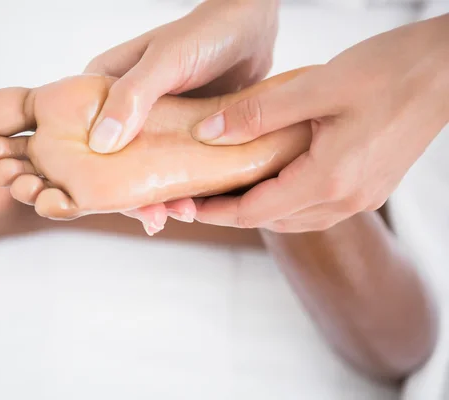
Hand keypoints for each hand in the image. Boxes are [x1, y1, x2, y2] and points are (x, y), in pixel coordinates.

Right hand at [85, 0, 278, 233]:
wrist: (250, 27)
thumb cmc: (205, 32)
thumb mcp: (166, 61)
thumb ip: (132, 96)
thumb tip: (100, 144)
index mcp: (104, 89)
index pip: (87, 141)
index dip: (93, 175)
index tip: (107, 203)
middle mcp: (123, 110)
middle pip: (116, 163)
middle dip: (132, 195)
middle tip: (154, 219)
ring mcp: (152, 125)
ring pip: (146, 171)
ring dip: (160, 196)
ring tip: (180, 214)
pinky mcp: (180, 135)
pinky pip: (174, 168)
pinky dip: (181, 187)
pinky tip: (194, 204)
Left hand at [192, 14, 448, 231]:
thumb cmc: (391, 70)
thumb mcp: (316, 86)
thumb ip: (258, 114)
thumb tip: (209, 133)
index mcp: (330, 179)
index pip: (256, 211)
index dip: (216, 212)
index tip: (185, 206)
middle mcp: (346, 199)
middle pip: (272, 220)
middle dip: (231, 213)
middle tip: (197, 198)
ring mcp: (362, 197)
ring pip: (294, 218)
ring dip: (258, 209)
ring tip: (227, 190)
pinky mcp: (370, 187)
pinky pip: (315, 207)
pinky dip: (286, 199)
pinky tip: (271, 179)